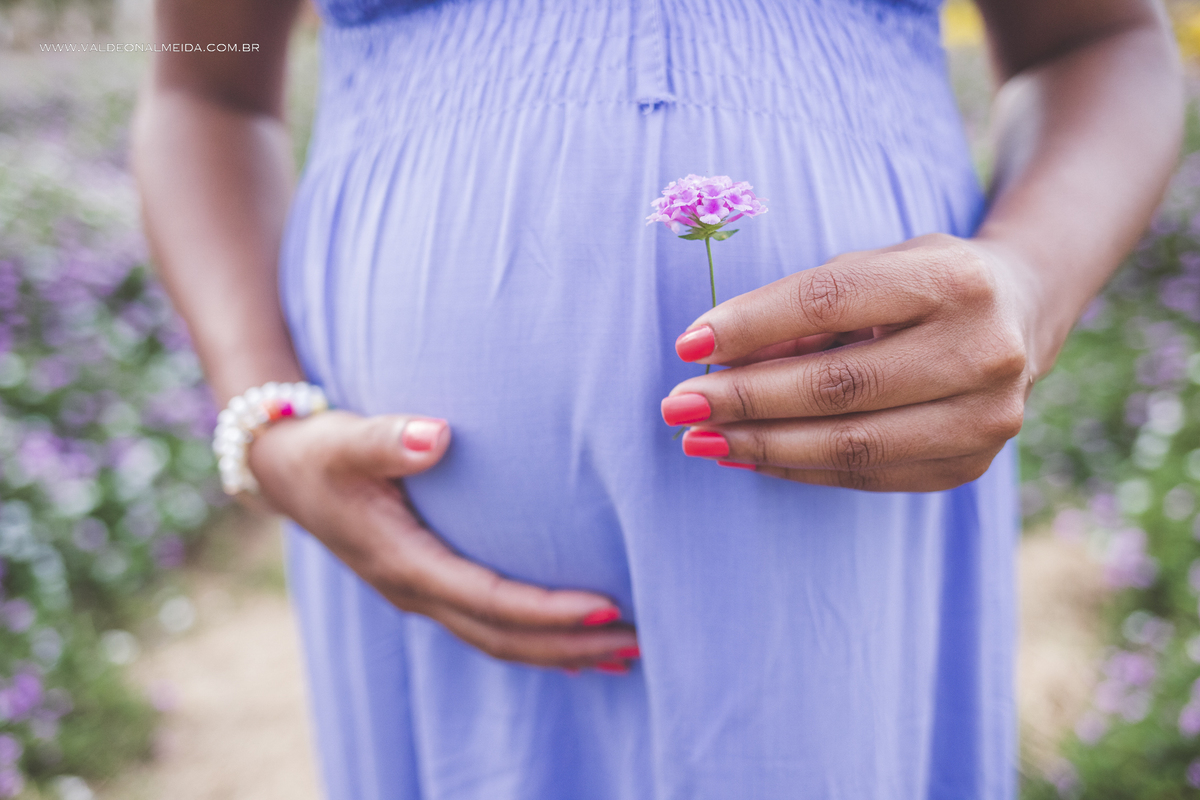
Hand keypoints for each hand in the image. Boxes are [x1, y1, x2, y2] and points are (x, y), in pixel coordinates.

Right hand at [248, 410, 638, 670]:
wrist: (280, 471)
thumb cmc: (318, 451)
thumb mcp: (344, 440)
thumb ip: (389, 438)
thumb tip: (437, 436)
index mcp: (403, 562)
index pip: (489, 599)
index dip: (547, 610)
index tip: (606, 607)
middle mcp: (415, 591)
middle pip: (503, 636)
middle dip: (570, 645)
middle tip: (637, 643)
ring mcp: (420, 593)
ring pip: (498, 639)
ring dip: (559, 651)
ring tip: (623, 654)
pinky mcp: (426, 583)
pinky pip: (486, 624)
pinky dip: (533, 639)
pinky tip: (572, 644)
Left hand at [661, 233, 1033, 491]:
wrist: (1019, 317)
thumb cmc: (920, 284)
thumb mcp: (870, 269)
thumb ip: (800, 309)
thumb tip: (713, 356)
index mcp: (954, 279)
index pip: (831, 300)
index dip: (752, 324)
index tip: (687, 344)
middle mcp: (982, 350)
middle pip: (839, 385)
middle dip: (745, 398)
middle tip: (678, 406)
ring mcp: (985, 419)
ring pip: (850, 444)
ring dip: (761, 445)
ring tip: (700, 439)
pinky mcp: (967, 466)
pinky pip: (863, 476)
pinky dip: (796, 467)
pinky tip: (746, 455)